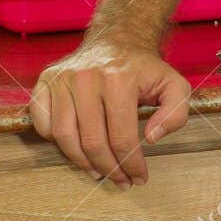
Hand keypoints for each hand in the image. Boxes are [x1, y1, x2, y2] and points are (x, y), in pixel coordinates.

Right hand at [29, 38, 190, 187]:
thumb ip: (175, 112)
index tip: (138, 178)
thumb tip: (151, 138)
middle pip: (92, 142)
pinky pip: (44, 125)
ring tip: (99, 171)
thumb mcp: (173, 85)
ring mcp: (62, 79)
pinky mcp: (45, 82)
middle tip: (120, 181)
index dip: (131, 165)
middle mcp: (86, 78)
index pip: (122, 137)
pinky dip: (57, 143)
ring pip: (65, 138)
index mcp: (119, 79)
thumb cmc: (144, 69)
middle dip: (109, 169)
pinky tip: (76, 148)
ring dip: (82, 162)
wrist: (117, 39)